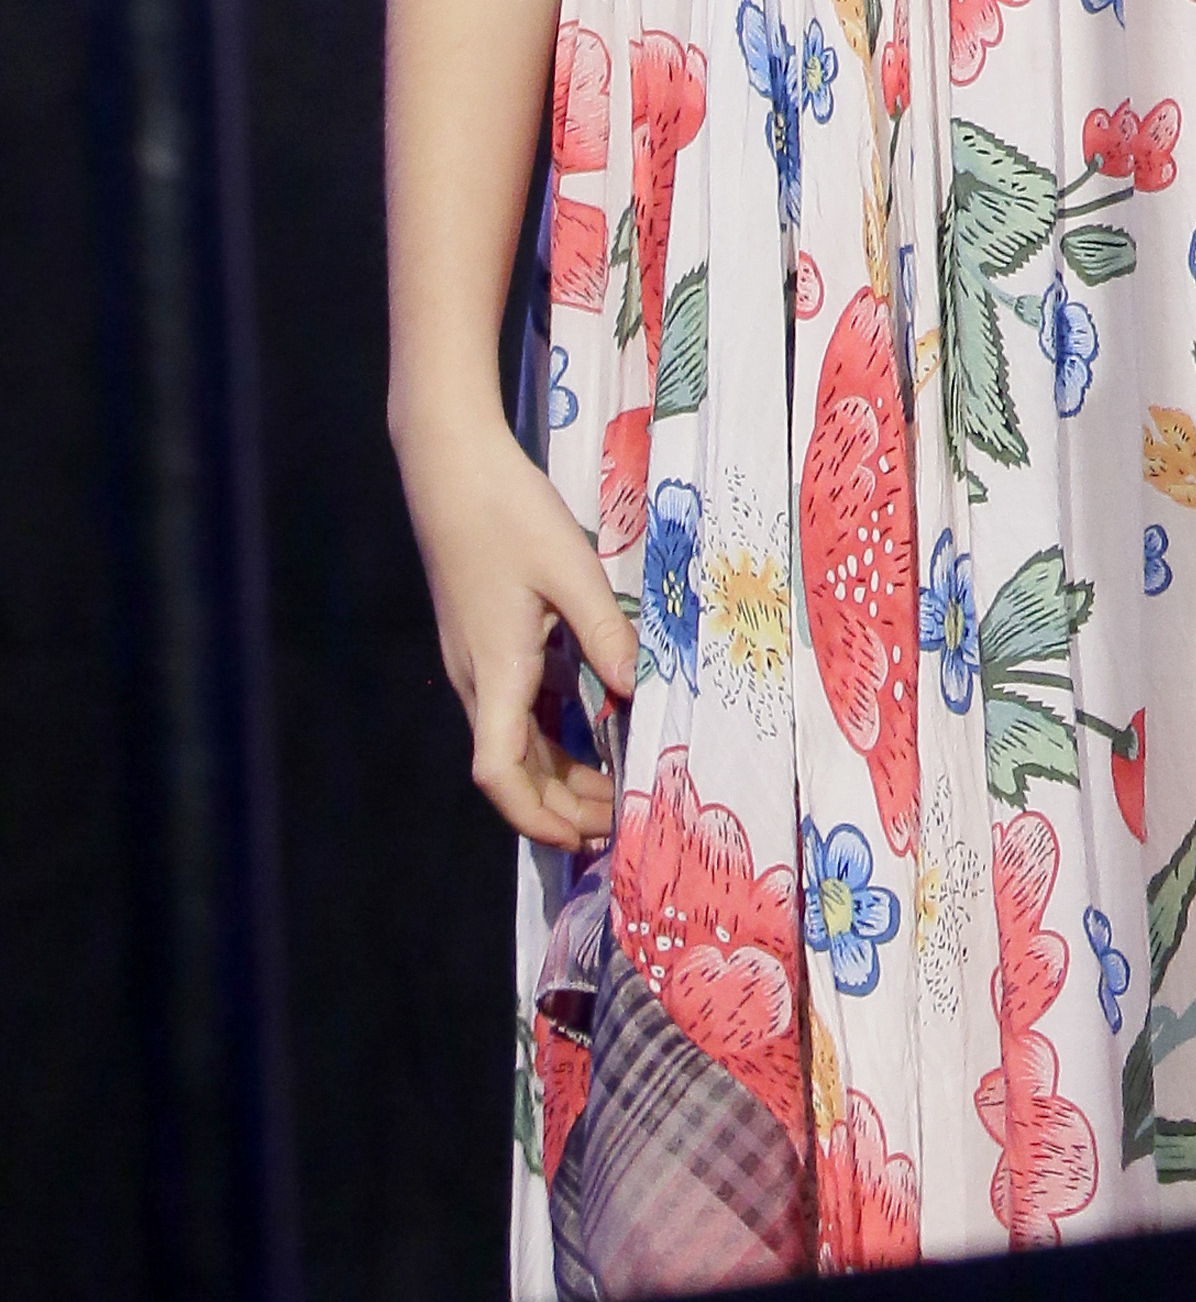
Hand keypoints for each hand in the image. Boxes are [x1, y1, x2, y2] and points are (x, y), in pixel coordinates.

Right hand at [397, 395, 639, 845]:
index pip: (499, 775)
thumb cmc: (506, 513)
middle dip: (562, 806)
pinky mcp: (481, 642)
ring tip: (612, 785)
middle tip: (620, 819)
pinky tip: (587, 726)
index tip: (587, 834)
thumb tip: (639, 690)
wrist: (450, 467)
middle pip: (512, 770)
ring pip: (513, 741)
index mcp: (493, 673)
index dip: (539, 816)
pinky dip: (549, 734)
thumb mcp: (569, 568)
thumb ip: (606, 631)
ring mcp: (475, 662)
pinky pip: (513, 709)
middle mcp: (476, 680)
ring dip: (557, 773)